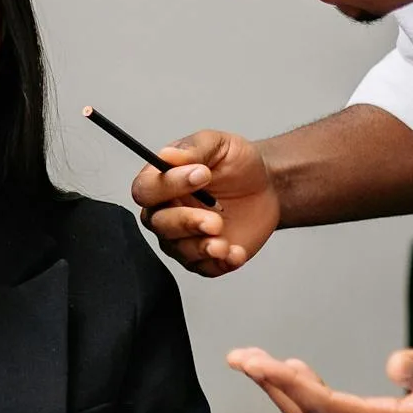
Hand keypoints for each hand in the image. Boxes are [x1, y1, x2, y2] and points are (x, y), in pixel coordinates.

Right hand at [130, 130, 278, 276]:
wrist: (267, 185)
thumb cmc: (236, 163)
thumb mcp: (218, 144)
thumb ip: (193, 149)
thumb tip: (167, 155)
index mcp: (162, 183)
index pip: (145, 190)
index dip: (168, 185)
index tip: (201, 174)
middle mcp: (166, 212)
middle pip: (157, 224)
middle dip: (185, 222)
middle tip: (214, 219)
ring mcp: (184, 237)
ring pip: (178, 249)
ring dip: (201, 247)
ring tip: (223, 242)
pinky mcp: (206, 257)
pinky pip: (204, 268)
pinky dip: (219, 263)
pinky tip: (235, 252)